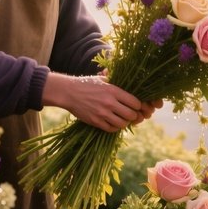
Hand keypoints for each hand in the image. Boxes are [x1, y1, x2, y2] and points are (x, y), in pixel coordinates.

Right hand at [42, 73, 160, 132]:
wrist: (69, 92)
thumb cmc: (87, 84)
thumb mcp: (103, 79)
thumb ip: (117, 83)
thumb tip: (131, 83)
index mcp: (113, 90)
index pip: (135, 102)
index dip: (138, 105)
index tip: (136, 105)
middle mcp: (109, 102)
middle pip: (131, 115)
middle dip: (134, 115)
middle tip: (131, 114)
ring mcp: (102, 113)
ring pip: (122, 124)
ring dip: (125, 122)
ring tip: (122, 119)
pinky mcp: (95, 121)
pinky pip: (111, 129)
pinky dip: (115, 127)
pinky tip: (114, 123)